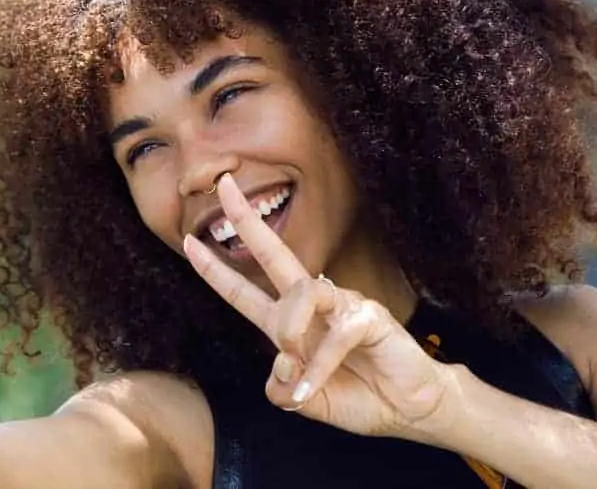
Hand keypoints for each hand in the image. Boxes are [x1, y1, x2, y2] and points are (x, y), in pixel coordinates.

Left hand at [183, 173, 451, 438]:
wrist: (409, 411)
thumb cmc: (359, 398)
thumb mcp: (304, 403)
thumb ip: (282, 390)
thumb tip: (280, 368)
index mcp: (289, 323)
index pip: (244, 292)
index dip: (215, 269)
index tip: (188, 242)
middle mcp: (312, 306)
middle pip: (274, 255)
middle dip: (247, 221)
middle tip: (222, 184)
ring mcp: (341, 305)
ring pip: (300, 295)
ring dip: (288, 330)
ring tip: (291, 364)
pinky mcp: (368, 316)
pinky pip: (334, 334)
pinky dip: (319, 366)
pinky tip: (314, 389)